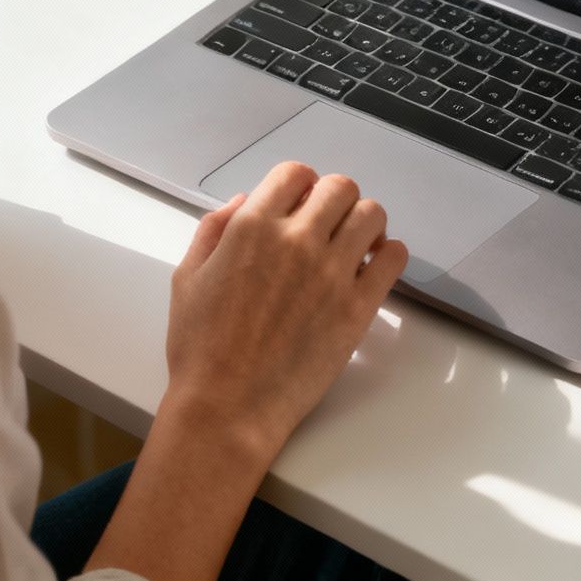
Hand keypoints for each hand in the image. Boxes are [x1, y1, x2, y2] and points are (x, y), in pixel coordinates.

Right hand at [163, 162, 408, 459]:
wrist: (227, 407)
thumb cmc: (201, 350)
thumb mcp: (187, 278)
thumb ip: (213, 230)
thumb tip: (245, 201)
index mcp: (251, 228)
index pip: (294, 173)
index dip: (299, 185)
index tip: (301, 203)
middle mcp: (296, 241)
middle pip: (340, 187)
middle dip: (335, 200)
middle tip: (329, 224)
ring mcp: (331, 273)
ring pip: (372, 215)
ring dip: (365, 222)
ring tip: (355, 243)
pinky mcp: (358, 307)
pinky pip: (394, 259)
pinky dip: (388, 254)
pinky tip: (372, 266)